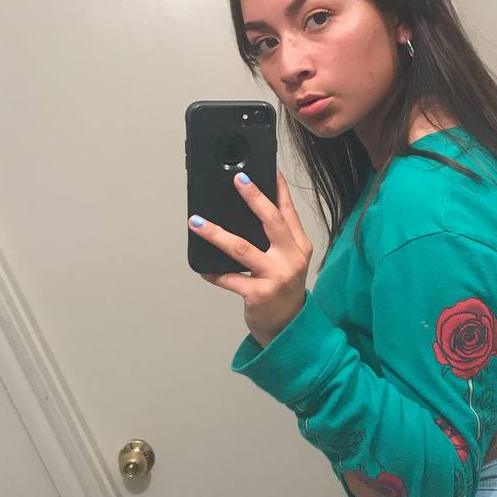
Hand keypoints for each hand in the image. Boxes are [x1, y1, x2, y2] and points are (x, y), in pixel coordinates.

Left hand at [190, 171, 312, 346]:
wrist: (288, 327)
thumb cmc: (283, 289)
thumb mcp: (289, 260)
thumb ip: (276, 238)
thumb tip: (249, 209)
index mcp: (300, 246)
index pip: (288, 211)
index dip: (278, 189)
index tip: (268, 169)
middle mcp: (291, 258)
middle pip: (271, 221)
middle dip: (253, 197)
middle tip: (237, 180)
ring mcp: (276, 276)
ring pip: (241, 248)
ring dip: (215, 233)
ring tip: (197, 223)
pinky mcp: (259, 293)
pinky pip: (229, 278)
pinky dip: (213, 272)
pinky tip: (203, 268)